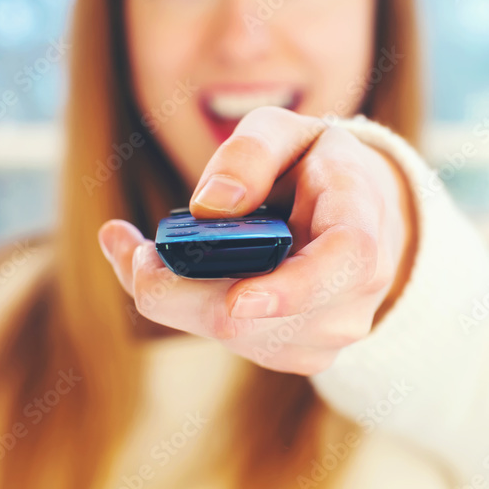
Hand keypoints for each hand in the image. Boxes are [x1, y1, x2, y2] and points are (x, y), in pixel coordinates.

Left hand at [97, 106, 415, 374]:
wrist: (357, 216)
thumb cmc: (315, 167)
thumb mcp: (286, 134)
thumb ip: (249, 155)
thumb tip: (208, 207)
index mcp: (361, 229)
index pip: (341, 266)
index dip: (289, 289)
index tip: (237, 298)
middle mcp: (353, 297)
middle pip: (255, 320)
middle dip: (180, 287)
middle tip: (128, 243)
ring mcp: (328, 336)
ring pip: (232, 336)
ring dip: (175, 298)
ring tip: (145, 249)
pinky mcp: (298, 355)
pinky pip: (231, 344)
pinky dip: (186, 312)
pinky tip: (168, 274)